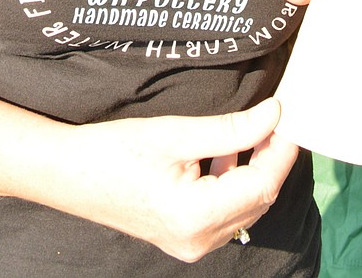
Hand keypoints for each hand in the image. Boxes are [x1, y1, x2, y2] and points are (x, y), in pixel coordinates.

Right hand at [60, 98, 297, 260]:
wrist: (69, 174)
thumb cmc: (115, 150)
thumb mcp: (176, 133)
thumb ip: (230, 128)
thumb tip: (273, 115)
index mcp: (196, 216)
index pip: (262, 185)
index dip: (282, 151)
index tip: (292, 119)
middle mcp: (197, 240)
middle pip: (257, 200)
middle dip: (271, 159)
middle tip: (278, 119)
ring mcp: (190, 245)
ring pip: (243, 209)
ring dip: (254, 171)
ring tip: (256, 131)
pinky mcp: (182, 238)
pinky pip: (224, 214)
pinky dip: (233, 184)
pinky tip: (225, 155)